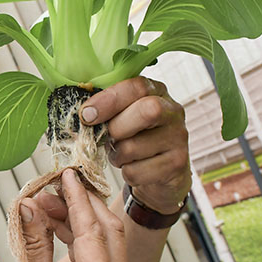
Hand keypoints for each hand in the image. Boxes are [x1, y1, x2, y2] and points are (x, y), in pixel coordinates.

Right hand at [2, 170, 134, 261]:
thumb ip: (32, 242)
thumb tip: (28, 202)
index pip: (93, 232)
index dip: (77, 200)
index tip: (65, 174)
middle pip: (107, 230)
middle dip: (80, 203)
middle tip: (53, 183)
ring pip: (104, 238)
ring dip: (77, 217)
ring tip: (45, 202)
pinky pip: (98, 252)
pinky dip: (78, 233)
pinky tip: (54, 220)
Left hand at [79, 77, 190, 214]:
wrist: (162, 174)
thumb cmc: (135, 138)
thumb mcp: (123, 117)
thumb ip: (107, 109)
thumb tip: (82, 114)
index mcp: (157, 91)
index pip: (136, 87)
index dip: (109, 100)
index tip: (86, 115)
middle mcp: (173, 111)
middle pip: (147, 111)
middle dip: (116, 128)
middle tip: (107, 138)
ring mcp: (178, 138)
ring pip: (134, 147)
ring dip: (117, 155)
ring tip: (120, 155)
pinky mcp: (176, 164)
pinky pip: (136, 172)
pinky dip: (126, 173)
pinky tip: (133, 168)